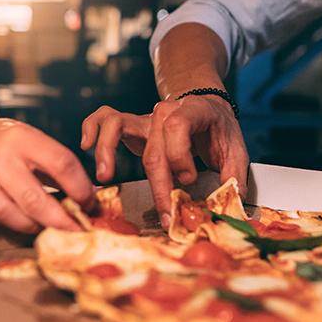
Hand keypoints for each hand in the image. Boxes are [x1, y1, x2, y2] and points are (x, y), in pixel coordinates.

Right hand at [0, 115, 94, 232]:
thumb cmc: (9, 144)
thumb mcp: (34, 143)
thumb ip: (58, 168)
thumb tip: (90, 198)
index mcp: (24, 138)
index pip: (61, 163)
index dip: (80, 188)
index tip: (89, 204)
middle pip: (33, 197)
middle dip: (59, 220)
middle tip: (74, 230)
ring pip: (3, 210)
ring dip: (27, 226)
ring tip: (42, 228)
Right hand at [80, 95, 249, 224]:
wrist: (206, 107)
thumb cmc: (219, 131)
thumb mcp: (235, 150)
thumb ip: (233, 177)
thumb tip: (228, 205)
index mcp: (194, 111)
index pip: (177, 128)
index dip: (180, 157)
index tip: (189, 179)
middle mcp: (165, 111)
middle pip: (153, 147)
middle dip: (158, 184)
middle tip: (165, 213)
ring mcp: (144, 116)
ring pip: (117, 126)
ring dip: (107, 150)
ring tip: (105, 176)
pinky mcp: (130, 124)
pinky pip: (103, 118)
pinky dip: (92, 129)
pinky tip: (86, 146)